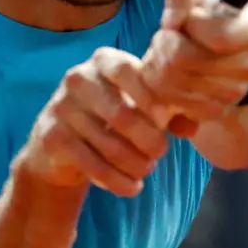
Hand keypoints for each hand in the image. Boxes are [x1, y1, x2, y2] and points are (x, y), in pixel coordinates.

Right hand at [16, 47, 168, 197]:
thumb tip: (196, 121)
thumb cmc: (110, 117)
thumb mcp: (140, 106)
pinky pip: (92, 165)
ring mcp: (61, 106)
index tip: (164, 120)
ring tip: (146, 170)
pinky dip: (118, 181)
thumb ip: (170, 109)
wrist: (60, 145)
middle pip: (122, 115)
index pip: (130, 72)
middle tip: (160, 153)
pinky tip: (131, 187)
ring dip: (136, 165)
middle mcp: (78, 78)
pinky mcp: (52, 136)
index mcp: (104, 60)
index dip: (152, 98)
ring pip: (109, 145)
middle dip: (149, 141)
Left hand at [142, 0, 247, 125]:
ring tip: (167, 51)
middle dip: (163, 43)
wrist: (224, 47)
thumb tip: (172, 21)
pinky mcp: (212, 111)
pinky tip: (170, 71)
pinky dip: (161, 85)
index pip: (216, 35)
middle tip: (167, 35)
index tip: (190, 17)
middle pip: (182, 59)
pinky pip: (170, 100)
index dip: (191, 23)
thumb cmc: (209, 14)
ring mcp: (231, 94)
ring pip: (169, 81)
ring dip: (157, 63)